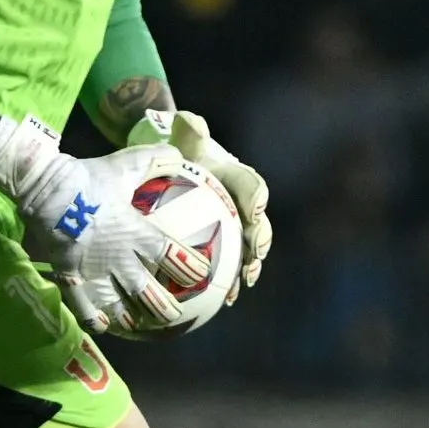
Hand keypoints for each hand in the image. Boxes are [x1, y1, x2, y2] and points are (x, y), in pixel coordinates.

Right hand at [0, 117, 209, 332]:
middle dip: (164, 306)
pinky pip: (83, 306)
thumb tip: (178, 152)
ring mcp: (96, 271)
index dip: (189, 267)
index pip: (171, 255)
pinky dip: (93, 318)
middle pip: (148, 290)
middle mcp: (121, 258)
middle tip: (174, 315)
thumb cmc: (90, 178)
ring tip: (139, 326)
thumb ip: (152, 159)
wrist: (49, 190)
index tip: (202, 275)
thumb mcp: (124, 165)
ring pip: (118, 303)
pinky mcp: (71, 277)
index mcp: (137, 233)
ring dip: (131, 316)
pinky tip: (101, 327)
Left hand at [129, 109, 272, 301]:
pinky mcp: (221, 245)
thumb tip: (189, 121)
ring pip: (246, 251)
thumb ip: (187, 129)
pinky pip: (225, 267)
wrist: (168, 166)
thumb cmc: (174, 150)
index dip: (256, 198)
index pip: (251, 186)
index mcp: (235, 177)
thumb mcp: (178, 136)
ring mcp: (232, 226)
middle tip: (253, 259)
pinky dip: (222, 285)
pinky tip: (212, 306)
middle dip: (260, 243)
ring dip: (246, 271)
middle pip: (258, 225)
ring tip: (238, 290)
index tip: (254, 210)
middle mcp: (240, 204)